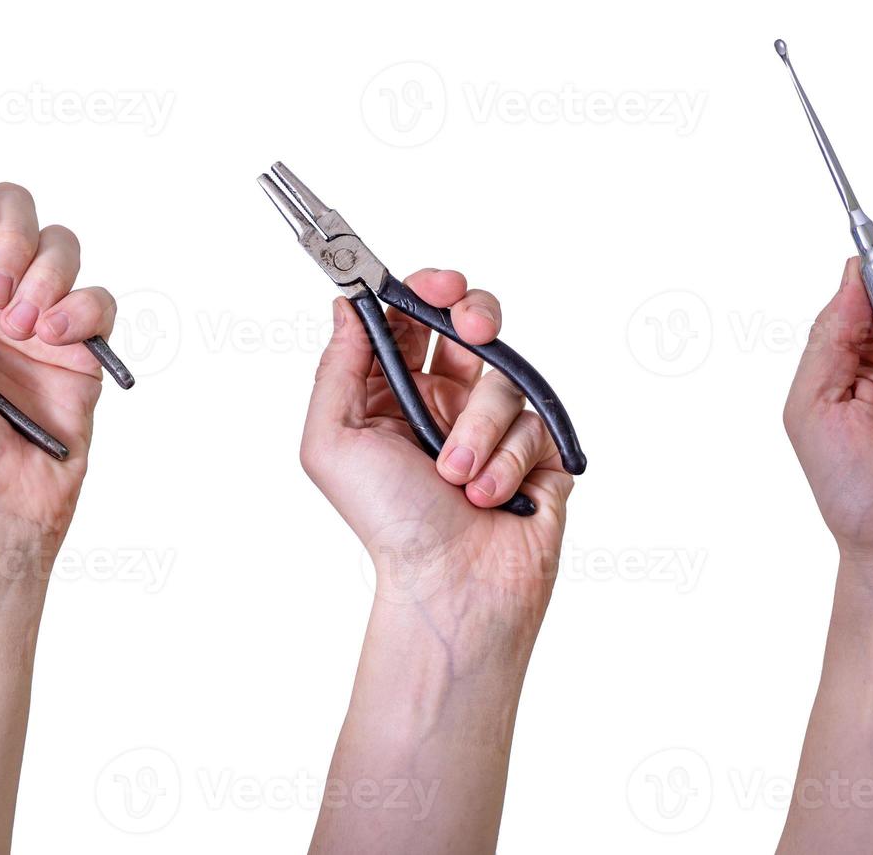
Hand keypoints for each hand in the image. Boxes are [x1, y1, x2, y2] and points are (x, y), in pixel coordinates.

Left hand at [303, 270, 569, 853]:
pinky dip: (510, 461)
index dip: (423, 289)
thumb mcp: (331, 442)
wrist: (452, 588)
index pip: (411, 318)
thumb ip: (337, 368)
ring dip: (477, 429)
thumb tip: (346, 307)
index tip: (434, 284)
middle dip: (473, 314)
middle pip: (472, 324)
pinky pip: (536, 422)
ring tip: (455, 476)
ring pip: (502, 379)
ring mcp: (497, 425)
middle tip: (469, 327)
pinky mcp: (541, 450)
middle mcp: (445, 402)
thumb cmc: (389, 525)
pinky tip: (491, 496)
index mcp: (392, 394)